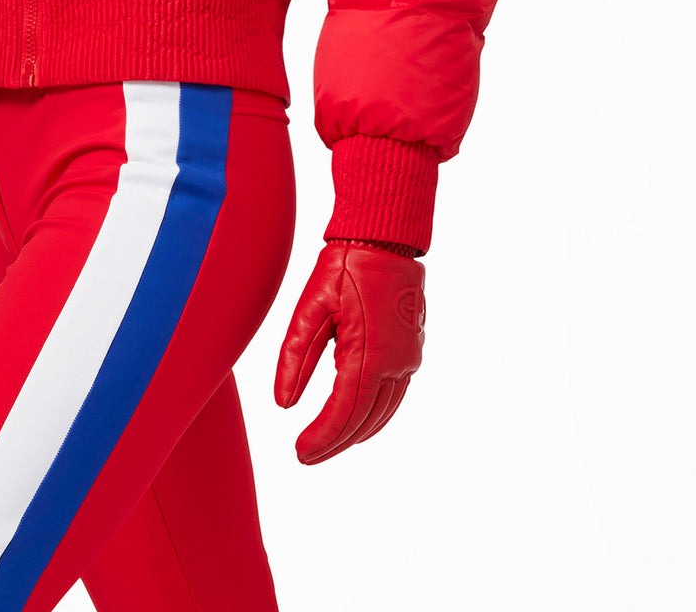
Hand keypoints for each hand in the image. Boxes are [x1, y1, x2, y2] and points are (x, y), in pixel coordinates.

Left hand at [274, 240, 425, 462]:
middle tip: (305, 456)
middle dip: (334, 442)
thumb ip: (296, 358)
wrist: (385, 239)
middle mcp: (395, 363)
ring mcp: (407, 359)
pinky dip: (374, 416)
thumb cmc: (345, 267)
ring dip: (355, 434)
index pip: (344, 412)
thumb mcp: (311, 308)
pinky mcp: (411, 351)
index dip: (322, 438)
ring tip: (325, 445)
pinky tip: (357, 423)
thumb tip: (283, 405)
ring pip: (382, 413)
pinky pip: (394, 397)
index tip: (299, 453)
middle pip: (364, 420)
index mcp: (369, 353)